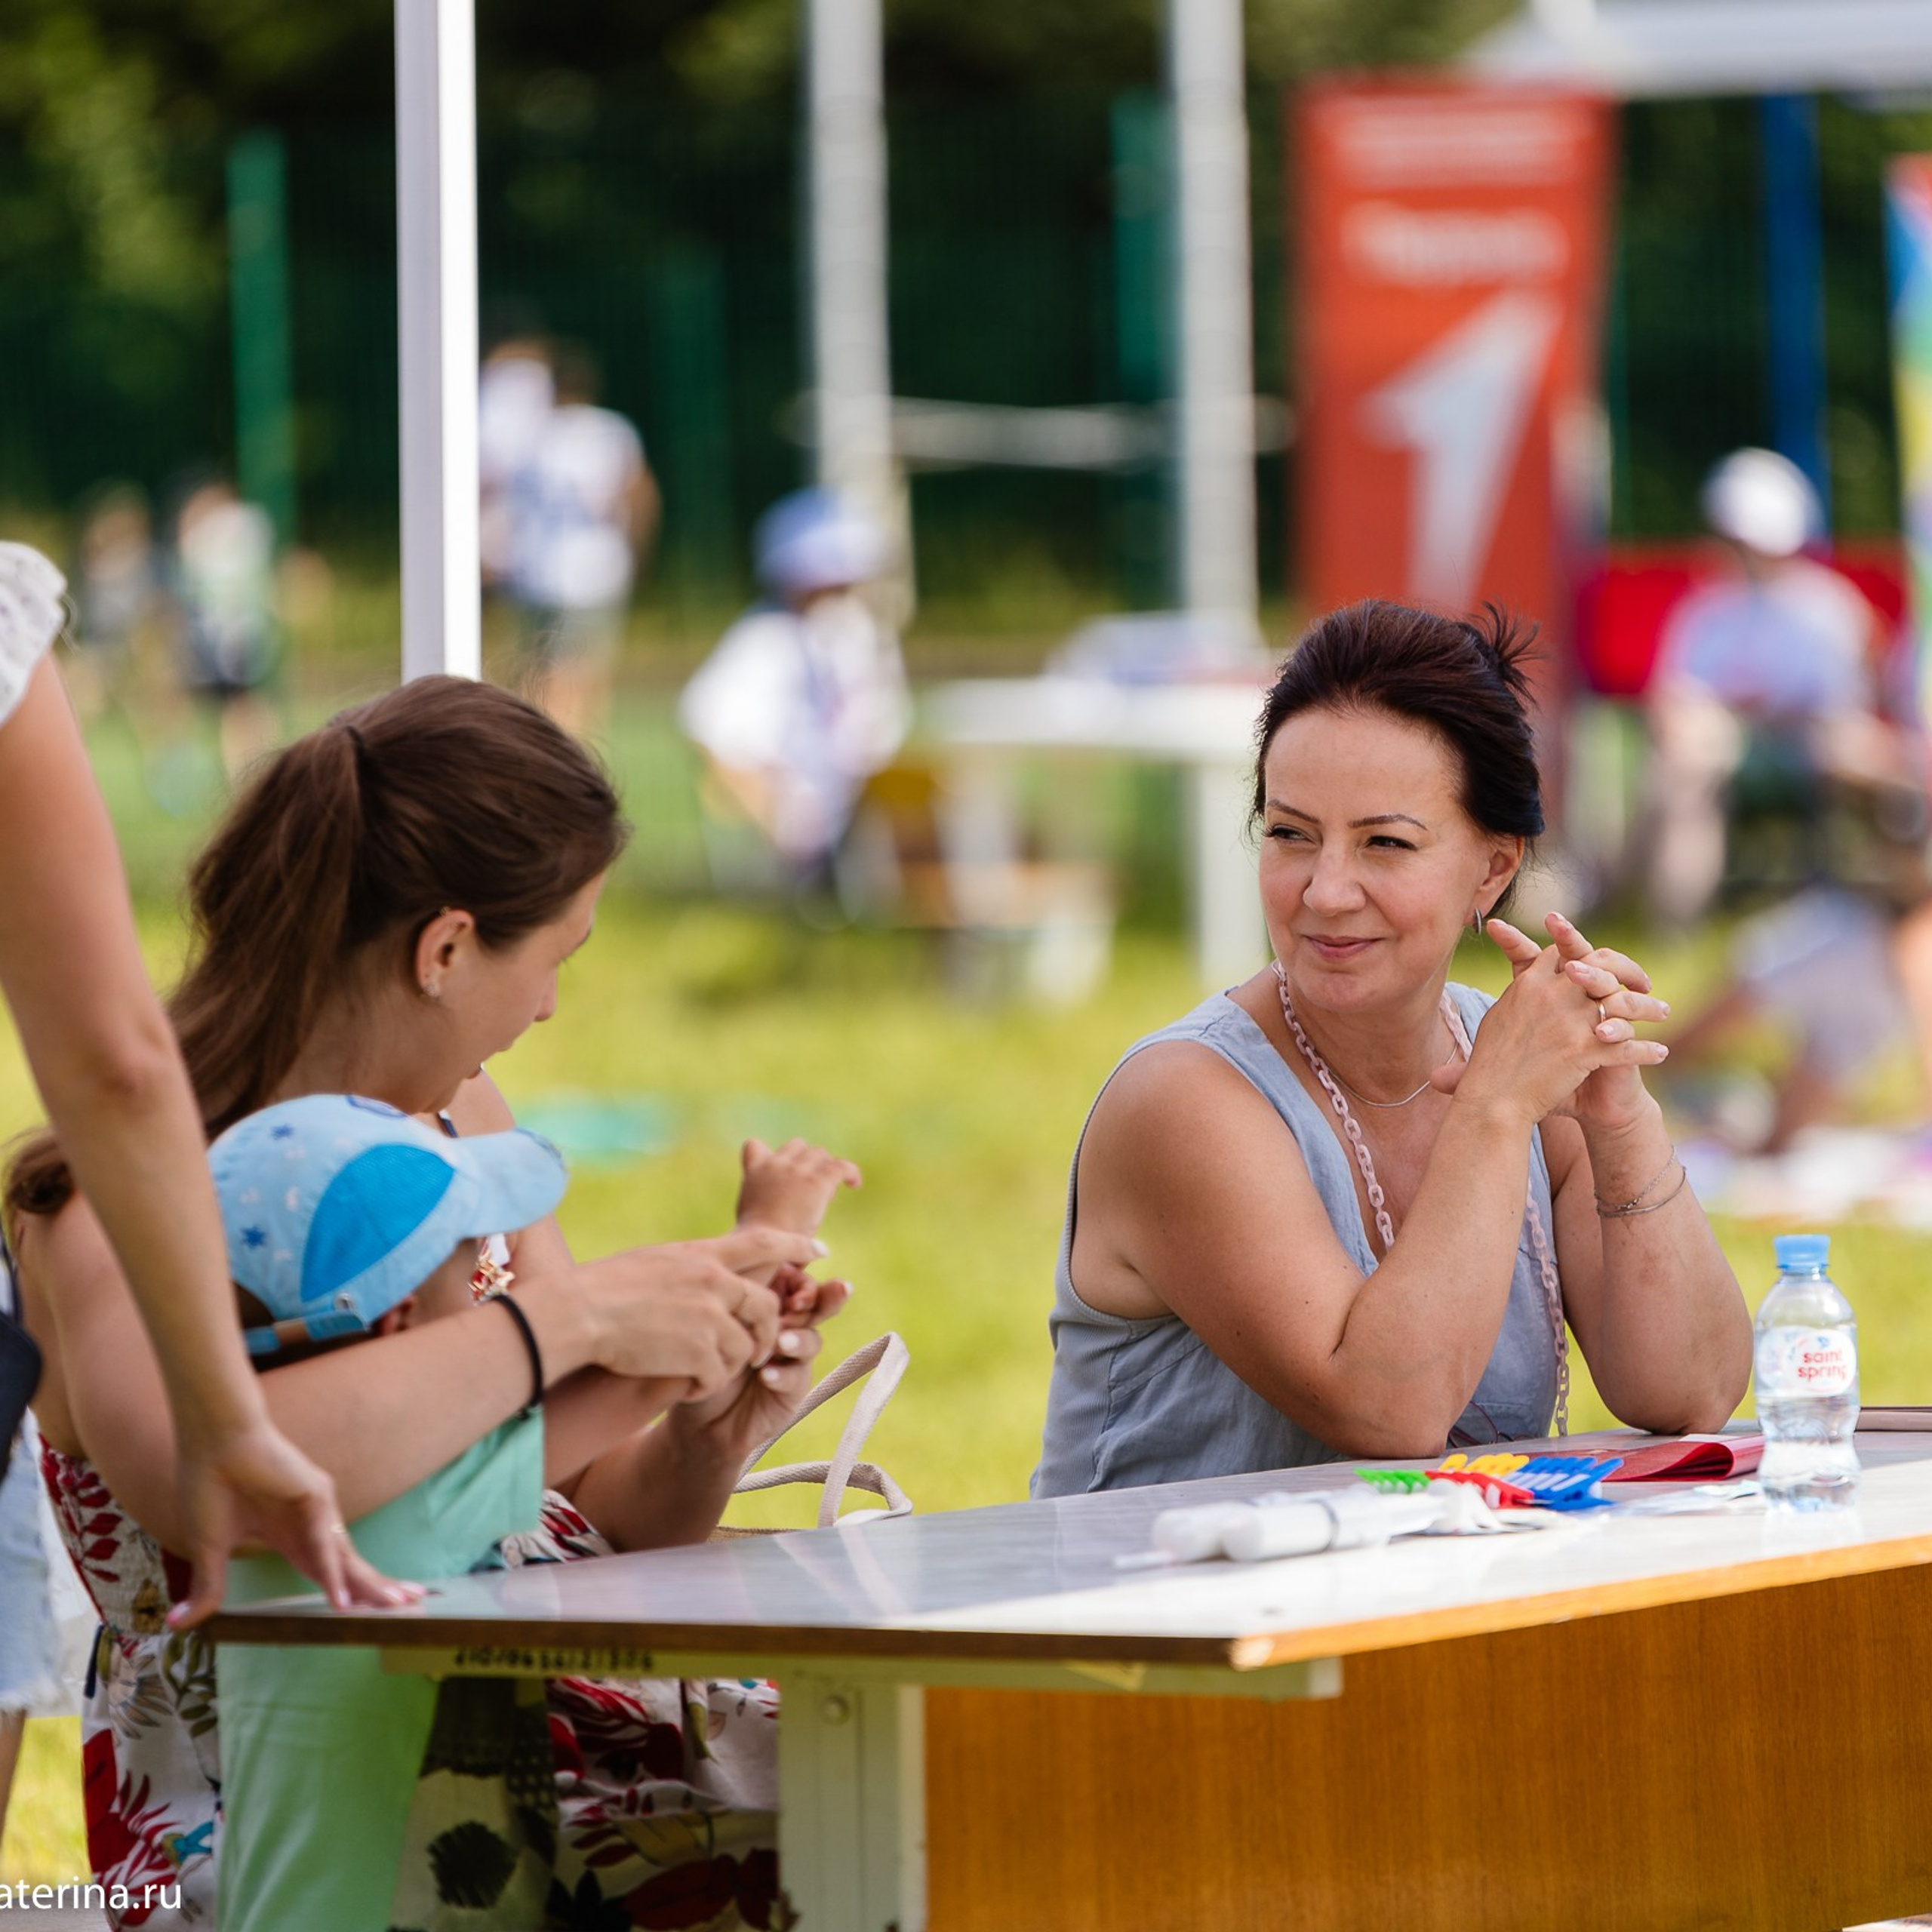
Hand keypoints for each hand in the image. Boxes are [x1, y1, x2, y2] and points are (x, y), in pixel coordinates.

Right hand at [168, 1415, 422, 1629]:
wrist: (210, 1443)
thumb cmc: (208, 1486)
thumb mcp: (209, 1550)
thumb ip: (207, 1588)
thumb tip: (177, 1626)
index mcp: (288, 1536)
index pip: (323, 1570)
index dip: (342, 1592)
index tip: (360, 1613)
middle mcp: (309, 1524)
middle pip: (347, 1566)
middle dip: (374, 1590)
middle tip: (408, 1611)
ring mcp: (317, 1509)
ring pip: (346, 1557)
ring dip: (368, 1586)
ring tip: (396, 1609)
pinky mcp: (315, 1496)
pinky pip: (323, 1544)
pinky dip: (332, 1573)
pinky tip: (339, 1600)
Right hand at [577, 1229, 813, 1397]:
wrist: (577, 1313)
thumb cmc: (599, 1287)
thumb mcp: (654, 1261)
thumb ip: (689, 1266)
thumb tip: (709, 1272)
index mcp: (701, 1254)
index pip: (762, 1242)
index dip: (794, 1245)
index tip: (818, 1251)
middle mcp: (714, 1281)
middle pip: (765, 1306)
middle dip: (767, 1331)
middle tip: (759, 1350)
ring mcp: (710, 1316)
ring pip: (744, 1348)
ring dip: (727, 1365)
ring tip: (697, 1371)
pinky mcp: (701, 1351)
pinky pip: (719, 1376)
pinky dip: (702, 1386)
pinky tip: (679, 1384)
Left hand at [674, 1268, 853, 1464]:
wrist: (689, 1413)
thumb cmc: (691, 1357)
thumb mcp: (704, 1319)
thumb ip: (723, 1290)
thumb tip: (730, 1256)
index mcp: (768, 1299)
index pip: (797, 1277)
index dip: (800, 1274)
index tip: (796, 1269)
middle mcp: (786, 1325)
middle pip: (817, 1303)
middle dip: (822, 1298)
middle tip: (804, 1301)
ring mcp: (792, 1358)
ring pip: (812, 1338)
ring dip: (799, 1338)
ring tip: (782, 1342)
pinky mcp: (792, 1391)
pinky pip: (797, 1378)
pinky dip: (783, 1374)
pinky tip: (767, 1374)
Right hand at [735, 1138, 860, 1248]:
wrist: (765, 1246)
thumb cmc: (760, 1239)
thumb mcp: (751, 1211)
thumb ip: (764, 1193)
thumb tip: (790, 1195)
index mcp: (755, 1170)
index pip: (755, 1146)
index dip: (769, 1156)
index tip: (781, 1172)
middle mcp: (776, 1164)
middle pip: (798, 1147)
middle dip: (806, 1163)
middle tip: (810, 1189)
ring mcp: (796, 1170)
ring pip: (820, 1154)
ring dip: (824, 1169)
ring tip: (826, 1193)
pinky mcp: (817, 1181)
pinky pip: (841, 1166)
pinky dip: (851, 1172)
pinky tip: (854, 1184)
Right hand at [1435, 913, 1667, 1129]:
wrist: (1492, 1098)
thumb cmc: (1490, 1064)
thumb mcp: (1498, 1018)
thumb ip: (1520, 998)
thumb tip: (1527, 989)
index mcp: (1530, 983)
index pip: (1566, 954)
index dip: (1586, 956)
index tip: (1603, 967)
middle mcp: (1553, 994)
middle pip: (1601, 965)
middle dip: (1627, 969)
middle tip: (1642, 983)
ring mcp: (1570, 1021)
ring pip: (1623, 1002)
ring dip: (1648, 1008)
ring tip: (1664, 1012)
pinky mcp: (1584, 1051)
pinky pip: (1627, 1045)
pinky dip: (1647, 1050)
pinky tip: (1660, 1053)